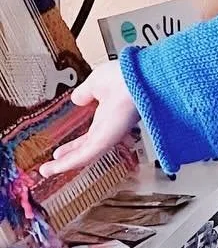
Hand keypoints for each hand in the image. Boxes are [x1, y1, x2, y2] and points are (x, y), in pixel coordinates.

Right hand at [40, 61, 138, 178]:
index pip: (89, 135)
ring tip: (47, 171)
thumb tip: (78, 98)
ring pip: (85, 155)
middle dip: (68, 156)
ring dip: (64, 164)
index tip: (60, 151)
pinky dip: (69, 162)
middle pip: (86, 148)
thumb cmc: (127, 76)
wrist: (141, 78)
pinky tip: (54, 168)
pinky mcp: (107, 140)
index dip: (74, 144)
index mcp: (108, 114)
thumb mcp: (97, 83)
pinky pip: (86, 155)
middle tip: (52, 166)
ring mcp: (109, 135)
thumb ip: (86, 94)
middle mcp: (110, 127)